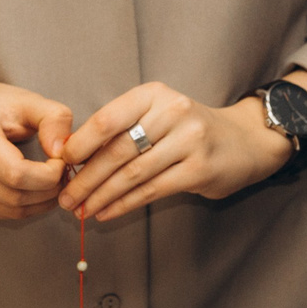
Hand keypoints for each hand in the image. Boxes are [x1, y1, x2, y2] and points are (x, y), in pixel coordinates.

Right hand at [0, 65, 73, 221]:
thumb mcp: (30, 101)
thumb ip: (54, 119)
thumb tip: (62, 152)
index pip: (15, 173)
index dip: (47, 175)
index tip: (62, 161)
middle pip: (14, 196)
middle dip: (48, 191)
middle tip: (63, 175)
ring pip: (10, 211)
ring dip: (40, 202)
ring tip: (53, 181)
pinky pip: (2, 214)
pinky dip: (26, 207)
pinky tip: (35, 189)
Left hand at [57, 83, 292, 221]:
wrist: (244, 141)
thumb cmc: (188, 130)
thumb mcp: (158, 114)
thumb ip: (122, 128)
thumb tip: (72, 158)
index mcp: (155, 94)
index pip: (108, 119)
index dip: (80, 144)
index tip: (62, 165)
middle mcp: (173, 112)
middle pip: (117, 150)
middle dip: (86, 178)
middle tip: (65, 198)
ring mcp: (190, 141)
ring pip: (132, 174)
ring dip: (101, 196)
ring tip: (81, 210)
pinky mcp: (199, 169)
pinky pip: (151, 190)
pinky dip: (123, 204)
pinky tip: (106, 212)